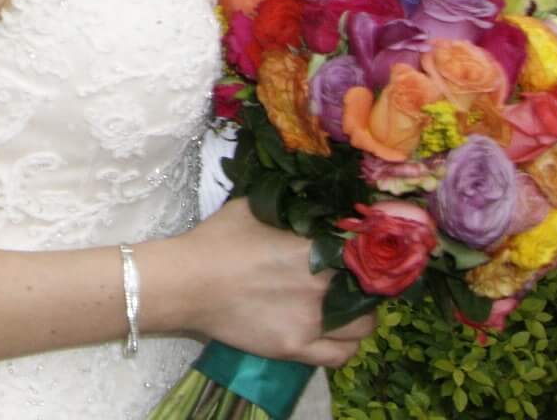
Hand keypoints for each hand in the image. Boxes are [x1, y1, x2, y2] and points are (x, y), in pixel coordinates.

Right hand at [174, 200, 374, 367]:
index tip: (361, 250)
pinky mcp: (296, 347)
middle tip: (350, 279)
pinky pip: (340, 355)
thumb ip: (290, 208)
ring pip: (362, 326)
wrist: (186, 282)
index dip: (368, 251)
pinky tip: (336, 335)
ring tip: (345, 308)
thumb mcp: (254, 208)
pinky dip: (346, 346)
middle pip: (369, 290)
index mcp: (315, 248)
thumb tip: (311, 202)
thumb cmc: (217, 240)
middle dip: (364, 283)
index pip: (366, 251)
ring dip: (359, 316)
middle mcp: (322, 287)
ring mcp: (311, 321)